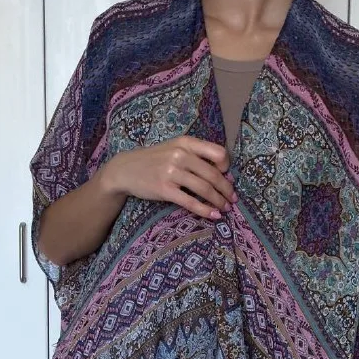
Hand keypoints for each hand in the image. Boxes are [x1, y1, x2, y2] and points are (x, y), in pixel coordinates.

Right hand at [101, 136, 235, 219]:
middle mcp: (180, 155)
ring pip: (204, 188)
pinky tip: (213, 215)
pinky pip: (190, 202)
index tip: (227, 177)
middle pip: (213, 174)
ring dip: (219, 201)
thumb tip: (223, 174)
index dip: (227, 167)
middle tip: (233, 199)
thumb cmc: (154, 160)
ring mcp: (172, 172)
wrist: (126, 169)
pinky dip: (205, 210)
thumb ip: (195, 155)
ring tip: (225, 209)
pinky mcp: (164, 189)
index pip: (218, 153)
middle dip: (227, 190)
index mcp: (186, 143)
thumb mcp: (174, 148)